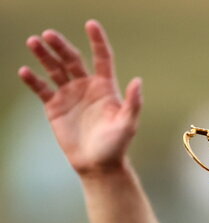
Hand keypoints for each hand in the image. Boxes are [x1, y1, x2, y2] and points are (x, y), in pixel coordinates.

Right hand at [18, 20, 140, 176]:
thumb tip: (138, 81)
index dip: (97, 41)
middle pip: (72, 59)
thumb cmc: (116, 146)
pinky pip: (41, 88)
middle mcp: (86, 86)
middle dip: (60, 46)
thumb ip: (133, 103)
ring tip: (34, 42)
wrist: (98, 166)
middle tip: (48, 35)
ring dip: (44, 55)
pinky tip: (25, 72)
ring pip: (54, 68)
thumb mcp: (128, 125)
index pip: (102, 58)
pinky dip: (33, 79)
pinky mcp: (54, 106)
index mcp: (105, 87)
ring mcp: (69, 94)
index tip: (91, 25)